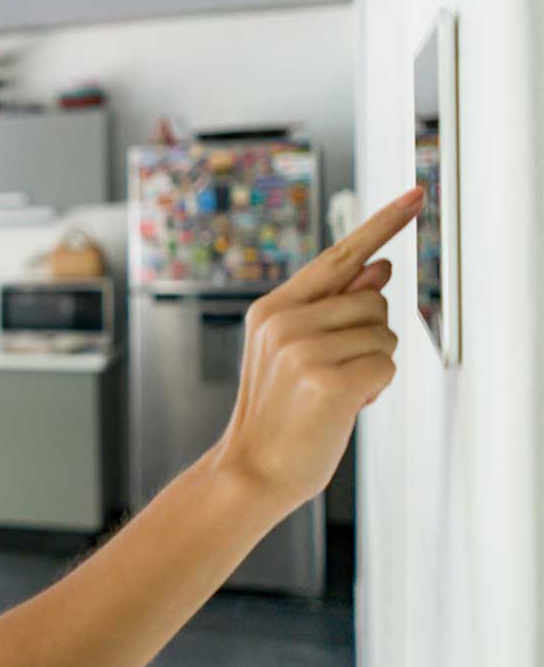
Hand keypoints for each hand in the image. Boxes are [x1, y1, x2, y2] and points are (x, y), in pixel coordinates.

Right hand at [209, 186, 424, 513]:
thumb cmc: (280, 414)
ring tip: (333, 392)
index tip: (415, 196)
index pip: (338, 256)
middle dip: (369, 338)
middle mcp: (284, 322)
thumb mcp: (297, 351)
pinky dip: (376, 390)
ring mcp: (302, 350)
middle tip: (333, 374)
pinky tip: (344, 407)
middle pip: (372, 301)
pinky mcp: (327, 381)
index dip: (381, 225)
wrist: (252, 469)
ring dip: (373, 365)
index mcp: (273, 309)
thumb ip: (333, 308)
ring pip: (384, 334)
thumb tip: (380, 267)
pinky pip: (386, 367)